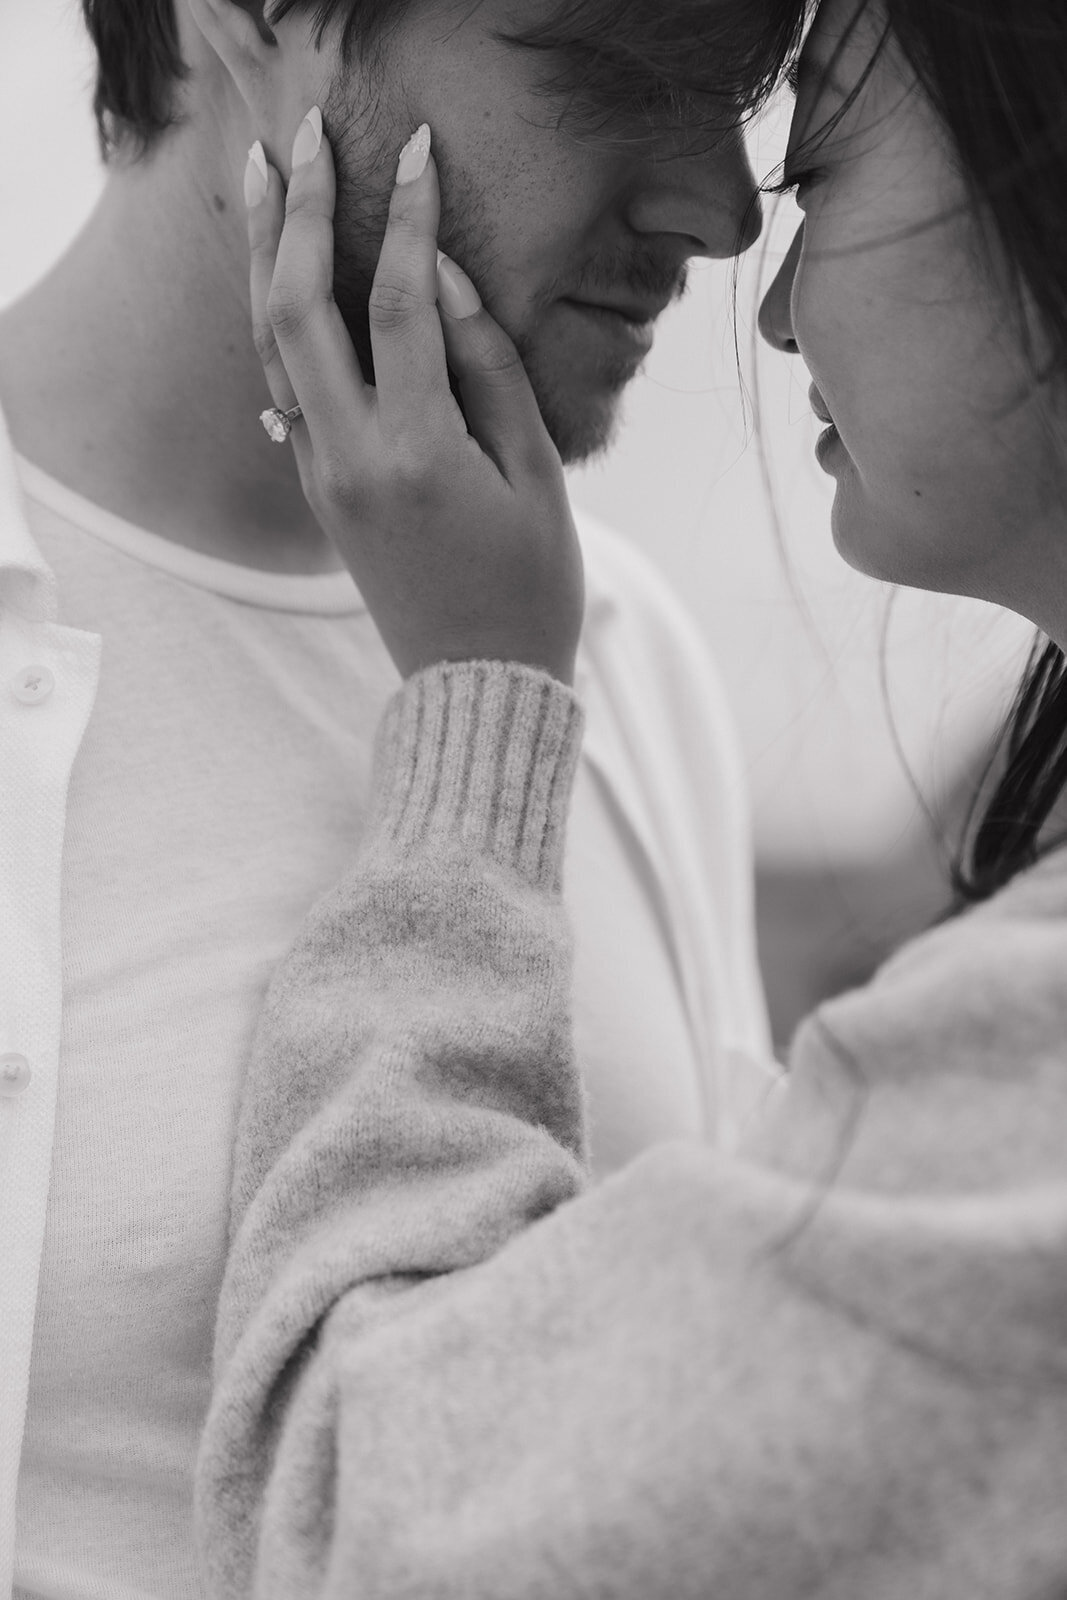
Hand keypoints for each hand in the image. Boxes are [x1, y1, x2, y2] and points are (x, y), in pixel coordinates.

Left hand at [245, 111, 584, 686]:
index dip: (410, 217)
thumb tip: (448, 276)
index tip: (417, 150)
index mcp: (416, 452)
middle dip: (302, 215)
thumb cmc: (529, 588)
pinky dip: (280, 319)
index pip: (401, 304)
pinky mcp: (320, 490)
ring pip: (272, 345)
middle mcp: (350, 458)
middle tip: (309, 142)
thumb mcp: (536, 475)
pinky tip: (288, 276)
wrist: (476, 684)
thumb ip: (492, 369)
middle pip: (300, 309)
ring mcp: (323, 476)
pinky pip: (286, 385)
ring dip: (269, 258)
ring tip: (272, 182)